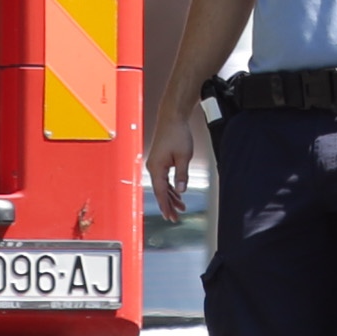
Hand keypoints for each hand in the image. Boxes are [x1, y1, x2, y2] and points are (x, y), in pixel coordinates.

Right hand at [147, 97, 198, 220]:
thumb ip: (182, 174)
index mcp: (156, 167)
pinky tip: (178, 194)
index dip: (166, 206)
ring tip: (180, 208)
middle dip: (168, 205)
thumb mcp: (183, 156)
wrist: (172, 117)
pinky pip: (164, 178)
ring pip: (163, 186)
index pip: (161, 192)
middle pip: (160, 191)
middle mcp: (153, 167)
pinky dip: (171, 187)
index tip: (169, 217)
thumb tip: (181, 190)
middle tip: (175, 218)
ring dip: (171, 197)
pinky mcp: (160, 160)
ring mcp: (156, 164)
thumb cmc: (177, 133)